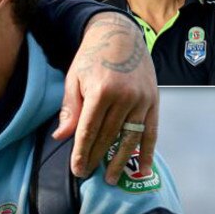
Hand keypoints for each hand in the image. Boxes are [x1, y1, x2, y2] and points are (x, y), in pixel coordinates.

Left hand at [52, 12, 157, 183]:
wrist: (120, 35)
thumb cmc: (92, 57)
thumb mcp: (74, 78)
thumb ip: (70, 108)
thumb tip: (61, 136)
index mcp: (100, 91)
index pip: (89, 130)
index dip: (82, 152)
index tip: (77, 169)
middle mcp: (123, 98)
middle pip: (108, 136)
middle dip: (96, 157)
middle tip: (87, 175)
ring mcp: (142, 100)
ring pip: (129, 138)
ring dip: (119, 160)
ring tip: (110, 178)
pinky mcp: (153, 101)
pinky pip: (151, 132)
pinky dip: (147, 152)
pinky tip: (142, 169)